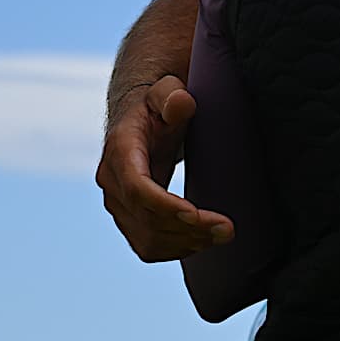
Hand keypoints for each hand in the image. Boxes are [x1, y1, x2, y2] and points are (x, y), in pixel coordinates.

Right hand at [96, 76, 233, 261]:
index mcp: (121, 149)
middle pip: (145, 218)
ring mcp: (117, 202)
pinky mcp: (127, 216)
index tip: (195, 215)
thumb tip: (181, 103)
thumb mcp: (166, 90)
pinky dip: (174, 250)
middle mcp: (112, 180)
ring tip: (221, 236)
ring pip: (145, 238)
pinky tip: (201, 243)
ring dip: (184, 244)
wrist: (142, 116)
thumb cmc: (158, 103)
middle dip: (187, 229)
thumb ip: (172, 95)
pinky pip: (146, 244)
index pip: (137, 187)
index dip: (164, 205)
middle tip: (227, 230)